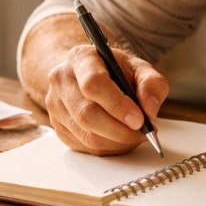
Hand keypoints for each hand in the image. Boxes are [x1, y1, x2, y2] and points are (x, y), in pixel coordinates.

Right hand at [44, 44, 169, 155]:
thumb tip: (150, 109)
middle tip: (142, 132)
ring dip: (117, 142)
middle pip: (86, 114)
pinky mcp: (57, 127)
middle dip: (119, 130)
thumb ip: (151, 84)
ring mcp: (55, 105)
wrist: (90, 76)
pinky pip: (84, 147)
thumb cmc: (115, 71)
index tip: (139, 119)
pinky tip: (119, 137)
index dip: (117, 105)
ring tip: (134, 135)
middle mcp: (61, 80)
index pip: (93, 84)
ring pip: (86, 135)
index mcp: (80, 58)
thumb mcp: (139, 68)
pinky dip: (108, 147)